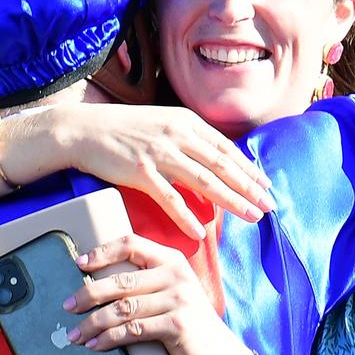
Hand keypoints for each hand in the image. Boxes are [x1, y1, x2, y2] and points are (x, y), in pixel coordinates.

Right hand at [30, 103, 275, 239]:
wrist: (84, 129)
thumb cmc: (124, 129)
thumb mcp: (163, 123)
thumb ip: (188, 138)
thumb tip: (215, 158)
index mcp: (186, 122)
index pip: (226, 149)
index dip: (249, 169)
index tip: (267, 186)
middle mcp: (178, 135)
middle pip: (223, 166)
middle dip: (250, 188)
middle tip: (270, 206)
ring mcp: (159, 153)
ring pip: (205, 181)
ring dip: (231, 202)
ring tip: (250, 217)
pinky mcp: (140, 172)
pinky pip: (170, 199)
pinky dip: (187, 216)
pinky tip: (201, 231)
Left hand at [63, 234, 254, 354]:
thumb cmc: (189, 324)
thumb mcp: (173, 292)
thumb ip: (146, 281)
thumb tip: (98, 283)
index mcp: (172, 260)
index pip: (131, 243)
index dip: (102, 252)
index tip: (79, 264)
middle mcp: (176, 275)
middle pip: (120, 280)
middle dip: (88, 294)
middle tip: (67, 306)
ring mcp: (178, 299)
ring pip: (122, 308)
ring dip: (93, 323)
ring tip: (75, 334)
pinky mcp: (176, 325)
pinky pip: (132, 330)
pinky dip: (108, 339)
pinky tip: (94, 345)